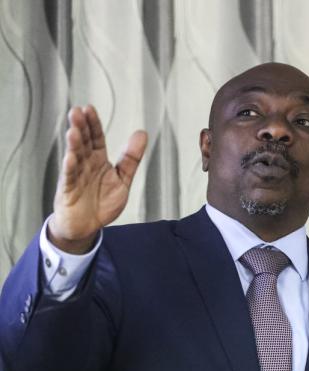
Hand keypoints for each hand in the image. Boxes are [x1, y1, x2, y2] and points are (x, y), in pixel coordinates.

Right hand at [47, 105, 146, 254]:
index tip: (89, 108)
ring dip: (74, 144)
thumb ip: (131, 158)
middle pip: (83, 143)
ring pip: (75, 157)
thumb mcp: (122, 179)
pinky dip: (70, 167)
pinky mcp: (69, 190)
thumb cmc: (103, 201)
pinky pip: (70, 178)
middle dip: (80, 127)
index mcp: (98, 160)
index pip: (96, 138)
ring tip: (73, 130)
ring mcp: (76, 176)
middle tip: (77, 112)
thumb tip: (142, 133)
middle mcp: (85, 164)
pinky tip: (70, 157)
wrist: (88, 225)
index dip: (93, 124)